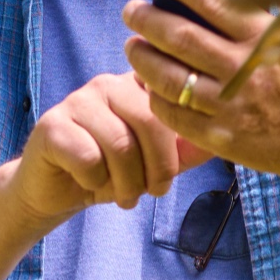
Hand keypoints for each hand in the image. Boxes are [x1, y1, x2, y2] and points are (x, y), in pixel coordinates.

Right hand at [6, 71, 206, 219]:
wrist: (56, 193)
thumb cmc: (111, 172)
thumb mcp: (156, 161)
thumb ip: (188, 148)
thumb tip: (227, 137)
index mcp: (138, 86)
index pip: (172, 99)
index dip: (176, 145)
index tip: (165, 177)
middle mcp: (108, 83)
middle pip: (149, 120)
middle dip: (157, 168)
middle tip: (150, 193)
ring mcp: (77, 100)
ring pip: (119, 143)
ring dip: (126, 183)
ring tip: (122, 196)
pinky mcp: (52, 125)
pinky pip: (88, 157)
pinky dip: (95, 182)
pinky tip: (88, 183)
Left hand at [123, 0, 279, 202]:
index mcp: (264, 36)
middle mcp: (244, 68)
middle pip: (179, 37)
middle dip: (147, 19)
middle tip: (131, 10)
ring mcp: (230, 105)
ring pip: (168, 77)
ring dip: (142, 58)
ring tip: (133, 45)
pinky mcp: (220, 137)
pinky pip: (174, 114)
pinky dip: (155, 98)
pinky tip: (150, 86)